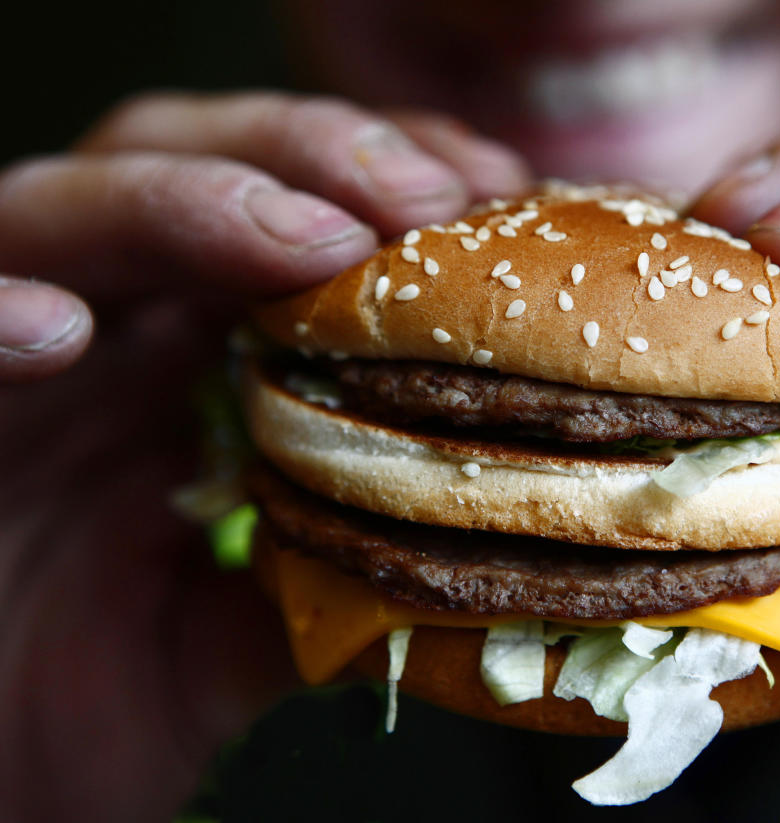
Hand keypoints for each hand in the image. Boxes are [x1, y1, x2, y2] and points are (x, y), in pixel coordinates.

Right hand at [0, 91, 529, 820]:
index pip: (287, 216)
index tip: (497, 191)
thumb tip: (481, 555)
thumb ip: (338, 580)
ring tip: (308, 240)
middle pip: (188, 168)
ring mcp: (2, 361)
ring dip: (188, 203)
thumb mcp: (245, 641)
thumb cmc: (93, 705)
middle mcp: (95, 335)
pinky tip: (57, 329)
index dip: (387, 185)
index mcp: (186, 359)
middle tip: (424, 195)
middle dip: (313, 160)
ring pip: (60, 210)